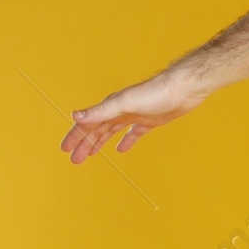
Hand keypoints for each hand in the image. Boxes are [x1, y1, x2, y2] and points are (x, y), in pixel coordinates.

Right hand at [61, 69, 200, 162]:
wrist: (184, 88)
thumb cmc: (156, 92)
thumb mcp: (125, 103)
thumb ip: (100, 110)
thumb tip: (75, 115)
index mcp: (110, 106)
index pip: (87, 123)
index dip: (75, 135)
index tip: (64, 148)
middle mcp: (119, 110)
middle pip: (96, 129)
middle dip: (83, 143)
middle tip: (74, 159)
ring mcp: (133, 115)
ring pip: (110, 131)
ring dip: (99, 143)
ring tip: (90, 155)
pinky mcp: (149, 120)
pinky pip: (133, 133)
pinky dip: (125, 141)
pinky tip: (121, 149)